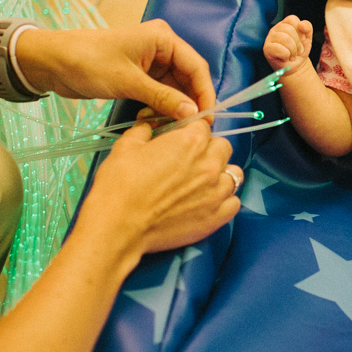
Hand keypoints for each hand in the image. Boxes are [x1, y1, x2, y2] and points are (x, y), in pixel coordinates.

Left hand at [15, 20, 215, 119]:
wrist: (52, 62)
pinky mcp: (140, 75)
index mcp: (164, 38)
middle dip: (190, 103)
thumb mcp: (128, 81)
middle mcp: (162, 48)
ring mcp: (152, 62)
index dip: (204, 94)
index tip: (207, 119)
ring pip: (175, 88)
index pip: (196, 67)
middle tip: (192, 130)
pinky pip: (161, 93)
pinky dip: (161, 107)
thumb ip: (163, 97)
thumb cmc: (88, 62)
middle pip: (189, 78)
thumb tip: (192, 114)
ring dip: (175, 108)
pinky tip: (156, 121)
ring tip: (172, 128)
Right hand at [76, 120, 241, 256]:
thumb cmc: (119, 185)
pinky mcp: (215, 218)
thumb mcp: (126, 146)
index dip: (191, 130)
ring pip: (233, 174)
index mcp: (190, 142)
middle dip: (209, 150)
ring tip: (202, 183)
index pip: (203, 125)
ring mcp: (216, 193)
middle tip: (190, 161)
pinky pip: (234, 203)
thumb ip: (143, 131)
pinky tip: (207, 202)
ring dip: (220, 175)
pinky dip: (224, 201)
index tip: (182, 139)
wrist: (118, 226)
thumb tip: (147, 127)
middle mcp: (209, 164)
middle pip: (223, 148)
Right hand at [263, 15, 314, 77]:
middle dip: (297, 43)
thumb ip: (307, 27)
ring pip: (285, 39)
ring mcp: (269, 38)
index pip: (292, 19)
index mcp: (285, 24)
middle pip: (289, 29)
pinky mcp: (266, 49)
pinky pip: (280, 49)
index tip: (301, 39)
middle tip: (297, 50)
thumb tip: (301, 24)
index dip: (300, 31)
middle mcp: (276, 29)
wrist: (296, 66)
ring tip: (292, 55)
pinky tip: (285, 58)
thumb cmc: (299, 51)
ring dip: (293, 50)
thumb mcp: (307, 37)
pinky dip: (287, 55)